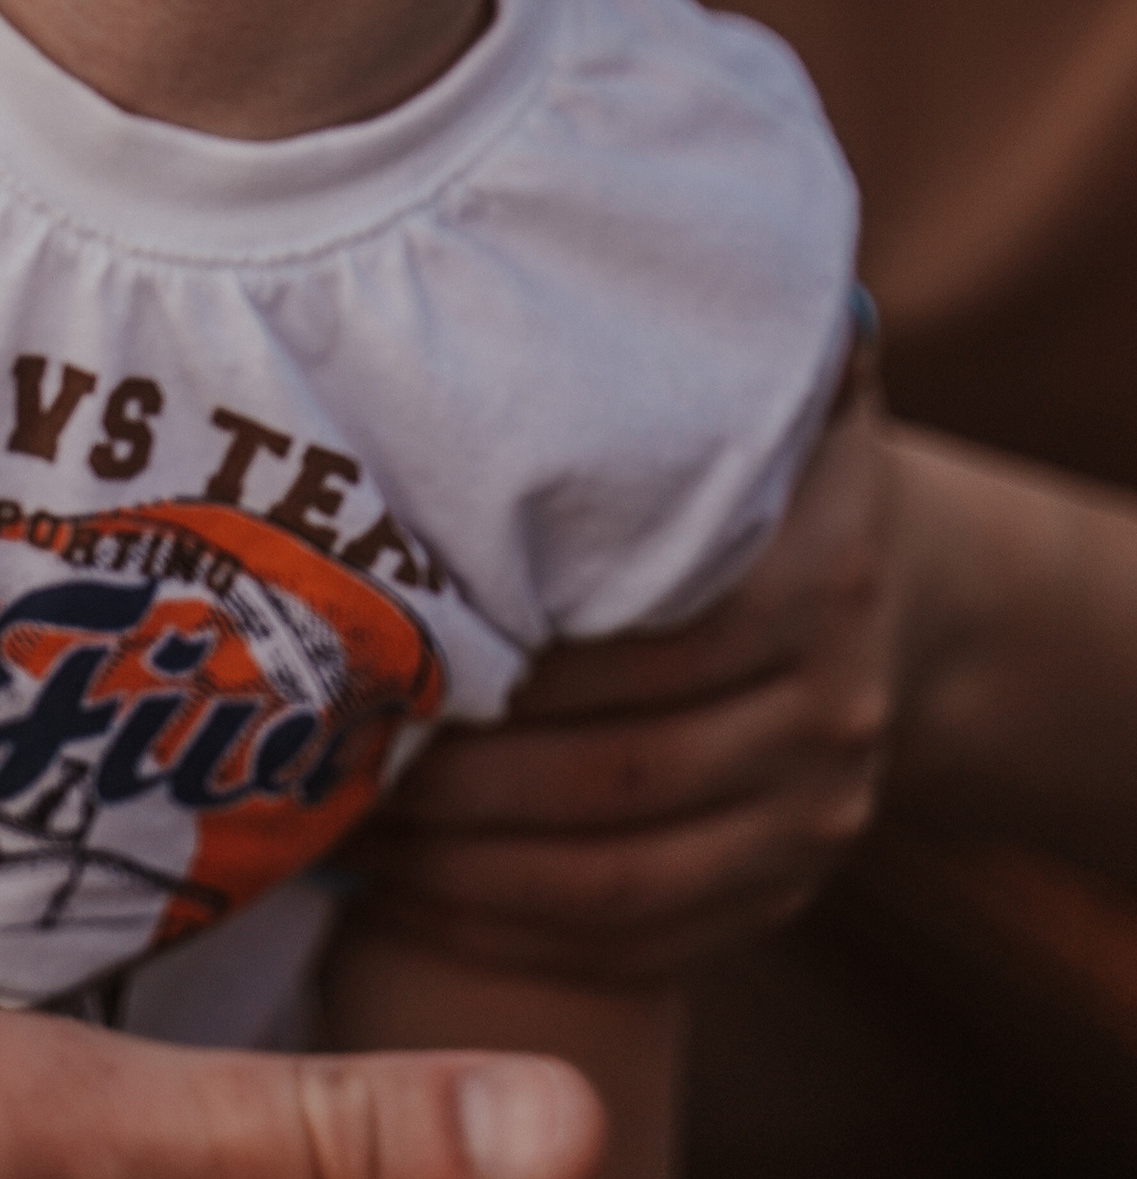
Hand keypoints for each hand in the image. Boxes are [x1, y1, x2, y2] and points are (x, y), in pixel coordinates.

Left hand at [347, 362, 893, 983]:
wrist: (868, 568)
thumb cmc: (735, 452)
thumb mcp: (742, 377)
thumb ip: (667, 339)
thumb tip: (548, 232)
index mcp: (824, 572)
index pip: (648, 643)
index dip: (499, 659)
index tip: (363, 644)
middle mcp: (838, 707)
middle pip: (617, 772)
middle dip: (449, 775)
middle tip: (310, 742)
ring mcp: (818, 818)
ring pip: (616, 879)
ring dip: (458, 869)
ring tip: (329, 820)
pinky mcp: (779, 893)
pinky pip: (637, 946)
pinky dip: (508, 935)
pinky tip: (400, 893)